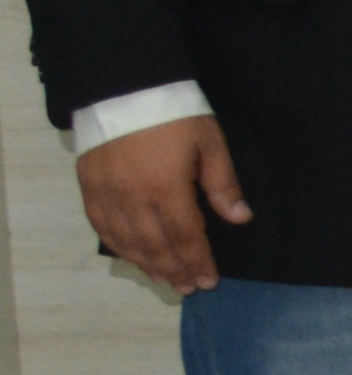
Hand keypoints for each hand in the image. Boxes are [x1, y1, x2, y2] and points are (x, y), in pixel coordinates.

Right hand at [73, 117, 251, 293]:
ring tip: (165, 281)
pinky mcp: (88, 186)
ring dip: (146, 264)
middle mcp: (132, 197)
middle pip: (155, 245)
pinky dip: (118, 246)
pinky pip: (101, 226)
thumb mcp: (210, 143)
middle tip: (189, 288)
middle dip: (174, 270)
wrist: (124, 86)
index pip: (185, 236)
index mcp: (166, 187)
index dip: (197, 261)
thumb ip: (222, 184)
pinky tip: (132, 257)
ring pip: (126, 241)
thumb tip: (240, 218)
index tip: (209, 280)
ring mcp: (106, 193)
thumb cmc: (175, 113)